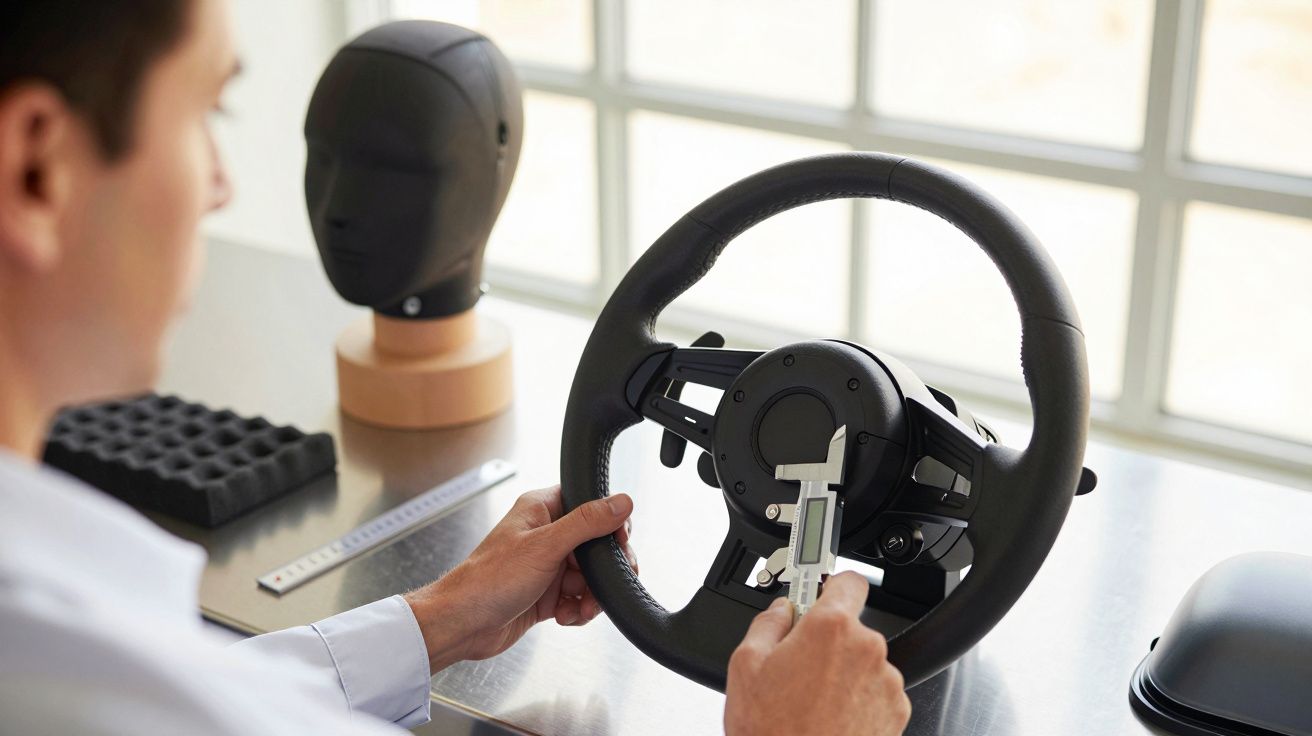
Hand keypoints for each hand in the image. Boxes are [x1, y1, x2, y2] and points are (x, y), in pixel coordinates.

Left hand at [403, 485, 636, 673]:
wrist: (463, 624)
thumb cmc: (488, 580)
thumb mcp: (545, 546)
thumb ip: (587, 523)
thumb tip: (622, 502)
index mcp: (541, 509)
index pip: (590, 504)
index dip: (609, 523)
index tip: (618, 543)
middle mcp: (545, 534)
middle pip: (596, 545)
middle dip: (603, 570)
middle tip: (603, 584)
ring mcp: (547, 565)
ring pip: (590, 576)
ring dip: (591, 596)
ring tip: (579, 607)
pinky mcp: (546, 593)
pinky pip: (577, 598)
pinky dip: (577, 610)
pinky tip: (564, 615)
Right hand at [724, 572, 911, 735]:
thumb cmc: (772, 732)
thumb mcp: (745, 667)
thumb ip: (767, 624)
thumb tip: (779, 611)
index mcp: (832, 629)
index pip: (848, 580)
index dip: (831, 584)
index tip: (821, 592)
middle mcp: (868, 650)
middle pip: (851, 627)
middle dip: (827, 641)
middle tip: (798, 668)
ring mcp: (886, 684)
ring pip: (863, 662)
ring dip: (844, 673)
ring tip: (812, 702)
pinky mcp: (895, 714)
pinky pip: (876, 693)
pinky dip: (858, 700)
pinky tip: (829, 718)